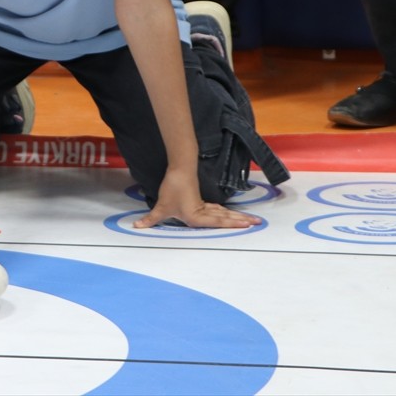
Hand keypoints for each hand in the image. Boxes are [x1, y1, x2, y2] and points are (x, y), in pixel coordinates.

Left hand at [133, 170, 260, 229]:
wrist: (179, 169)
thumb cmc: (172, 188)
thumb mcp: (161, 207)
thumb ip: (151, 219)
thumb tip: (137, 226)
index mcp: (197, 217)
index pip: (218, 223)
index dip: (233, 225)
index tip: (247, 225)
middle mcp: (204, 213)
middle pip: (226, 218)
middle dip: (242, 221)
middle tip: (258, 223)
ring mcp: (205, 207)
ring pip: (224, 214)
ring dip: (237, 218)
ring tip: (253, 221)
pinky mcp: (203, 202)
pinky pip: (218, 210)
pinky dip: (227, 215)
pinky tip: (232, 217)